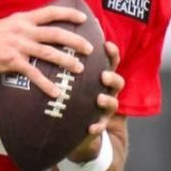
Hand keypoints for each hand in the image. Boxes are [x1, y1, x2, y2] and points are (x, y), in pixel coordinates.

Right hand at [0, 5, 93, 98]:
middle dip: (76, 41)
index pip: (51, 12)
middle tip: (90, 49)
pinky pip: (34, 74)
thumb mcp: (5, 25)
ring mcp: (18, 46)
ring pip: (49, 53)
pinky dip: (47, 84)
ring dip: (67, 61)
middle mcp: (23, 30)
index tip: (84, 19)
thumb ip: (22, 27)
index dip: (69, 14)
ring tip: (80, 69)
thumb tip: (36, 32)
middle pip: (56, 33)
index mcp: (23, 19)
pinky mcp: (12, 62)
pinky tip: (56, 92)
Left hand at [69, 40, 122, 158]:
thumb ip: (65, 63)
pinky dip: (98, 126)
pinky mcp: (99, 124)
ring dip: (108, 100)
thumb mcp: (68, 77)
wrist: (72, 124)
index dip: (112, 53)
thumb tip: (53, 42)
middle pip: (117, 82)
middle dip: (112, 78)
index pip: (111, 62)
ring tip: (99, 99)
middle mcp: (107, 91)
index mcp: (101, 77)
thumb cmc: (70, 93)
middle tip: (103, 75)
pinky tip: (90, 127)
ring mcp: (105, 109)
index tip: (107, 45)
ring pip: (114, 103)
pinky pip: (101, 126)